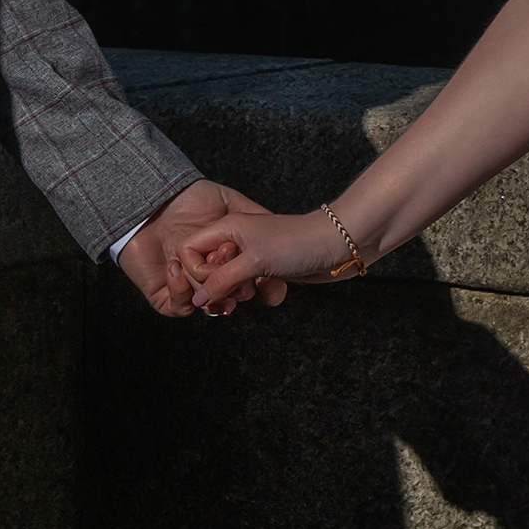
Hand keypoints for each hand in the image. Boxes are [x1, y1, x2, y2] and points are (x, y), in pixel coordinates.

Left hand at [122, 179, 284, 316]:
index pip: (250, 282)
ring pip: (208, 306)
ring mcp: (188, 288)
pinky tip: (176, 268)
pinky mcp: (164, 296)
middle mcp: (210, 277)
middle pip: (232, 298)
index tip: (263, 275)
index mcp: (228, 260)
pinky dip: (181, 291)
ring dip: (211, 291)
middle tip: (232, 266)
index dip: (260, 283)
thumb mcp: (228, 202)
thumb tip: (275, 233)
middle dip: (236, 288)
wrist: (152, 200)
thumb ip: (253, 214)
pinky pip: (180, 307)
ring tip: (207, 269)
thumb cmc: (188, 199)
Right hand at [180, 206, 352, 312]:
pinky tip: (267, 290)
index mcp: (226, 228)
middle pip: (206, 269)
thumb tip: (197, 300)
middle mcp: (236, 240)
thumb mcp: (253, 261)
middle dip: (217, 286)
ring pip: (227, 281)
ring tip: (254, 288)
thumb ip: (220, 280)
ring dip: (237, 292)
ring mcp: (252, 255)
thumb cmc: (297, 242)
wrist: (339, 244)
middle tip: (237, 287)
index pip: (188, 250)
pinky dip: (254, 293)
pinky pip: (247, 286)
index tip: (215, 279)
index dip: (196, 270)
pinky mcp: (267, 269)